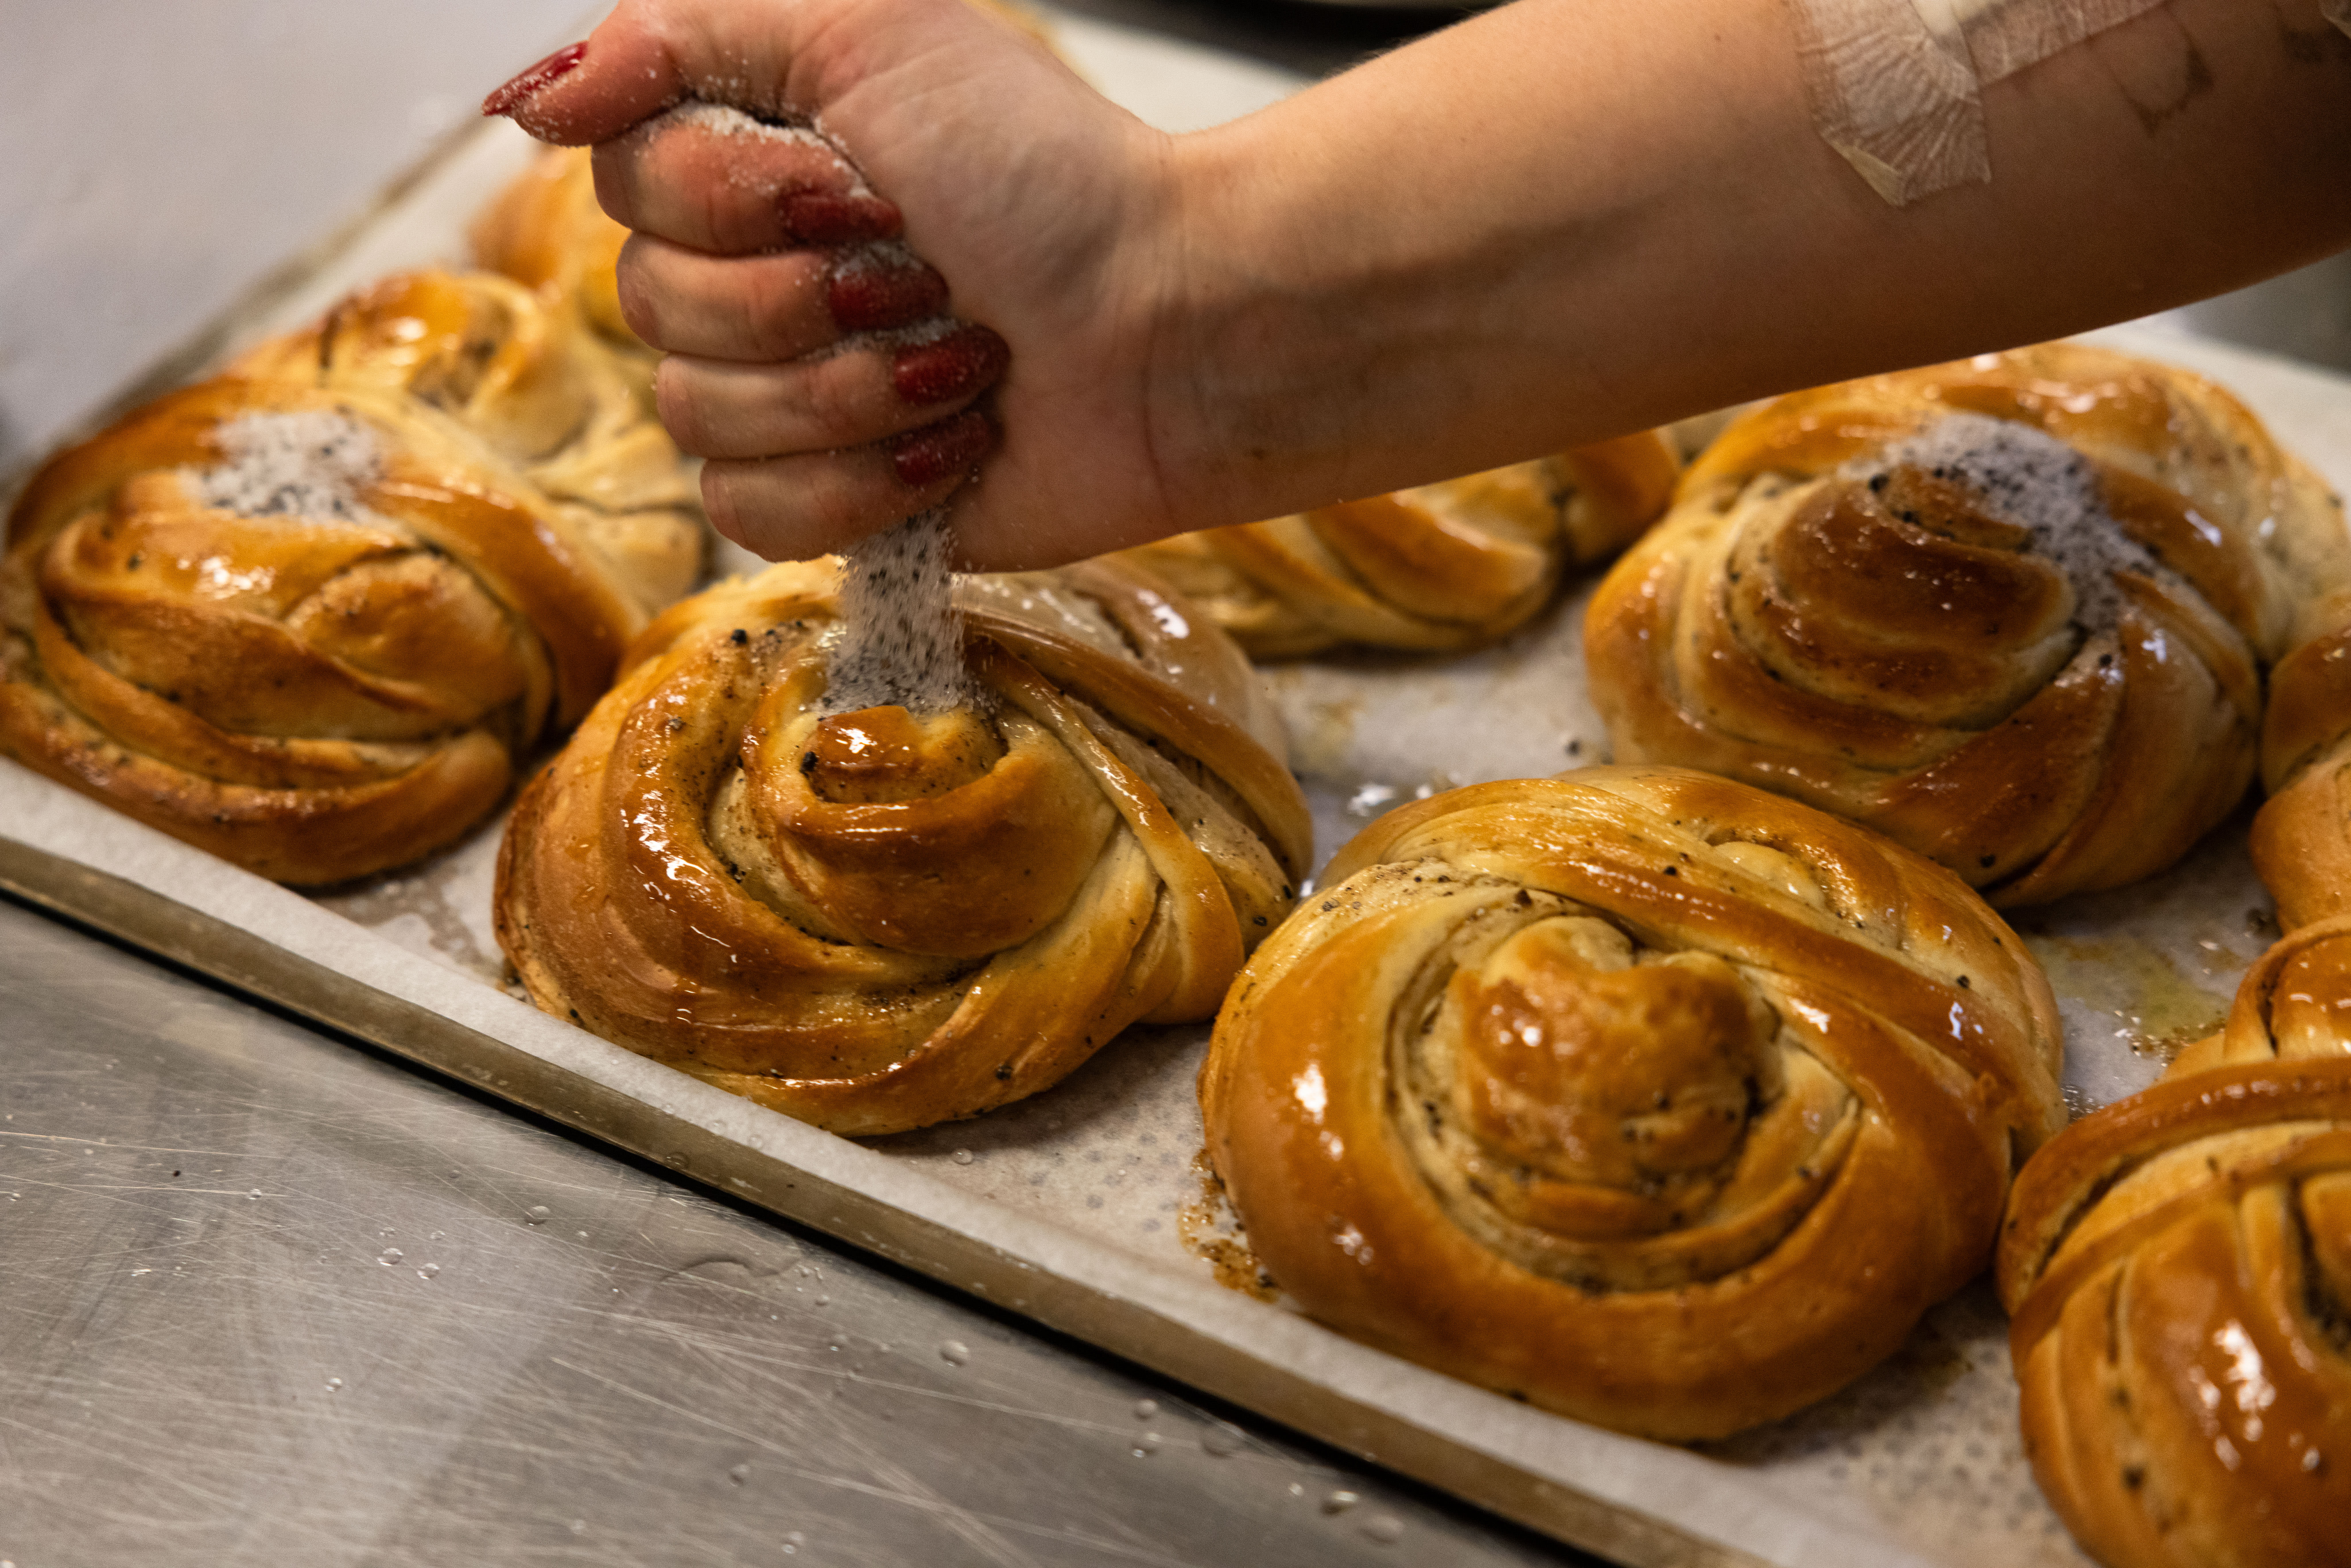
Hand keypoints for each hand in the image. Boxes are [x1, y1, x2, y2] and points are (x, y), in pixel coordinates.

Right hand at [485, 0, 1185, 569]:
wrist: (1165, 324)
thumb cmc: (1046, 172)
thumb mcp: (869, 29)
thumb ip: (676, 34)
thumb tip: (528, 101)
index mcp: (746, 172)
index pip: (626, 186)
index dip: (736, 199)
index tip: (863, 186)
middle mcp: (750, 283)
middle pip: (652, 307)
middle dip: (808, 296)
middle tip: (929, 275)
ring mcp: (784, 404)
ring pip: (699, 416)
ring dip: (851, 387)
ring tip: (960, 363)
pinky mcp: (829, 508)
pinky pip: (751, 513)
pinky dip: (864, 480)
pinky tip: (954, 441)